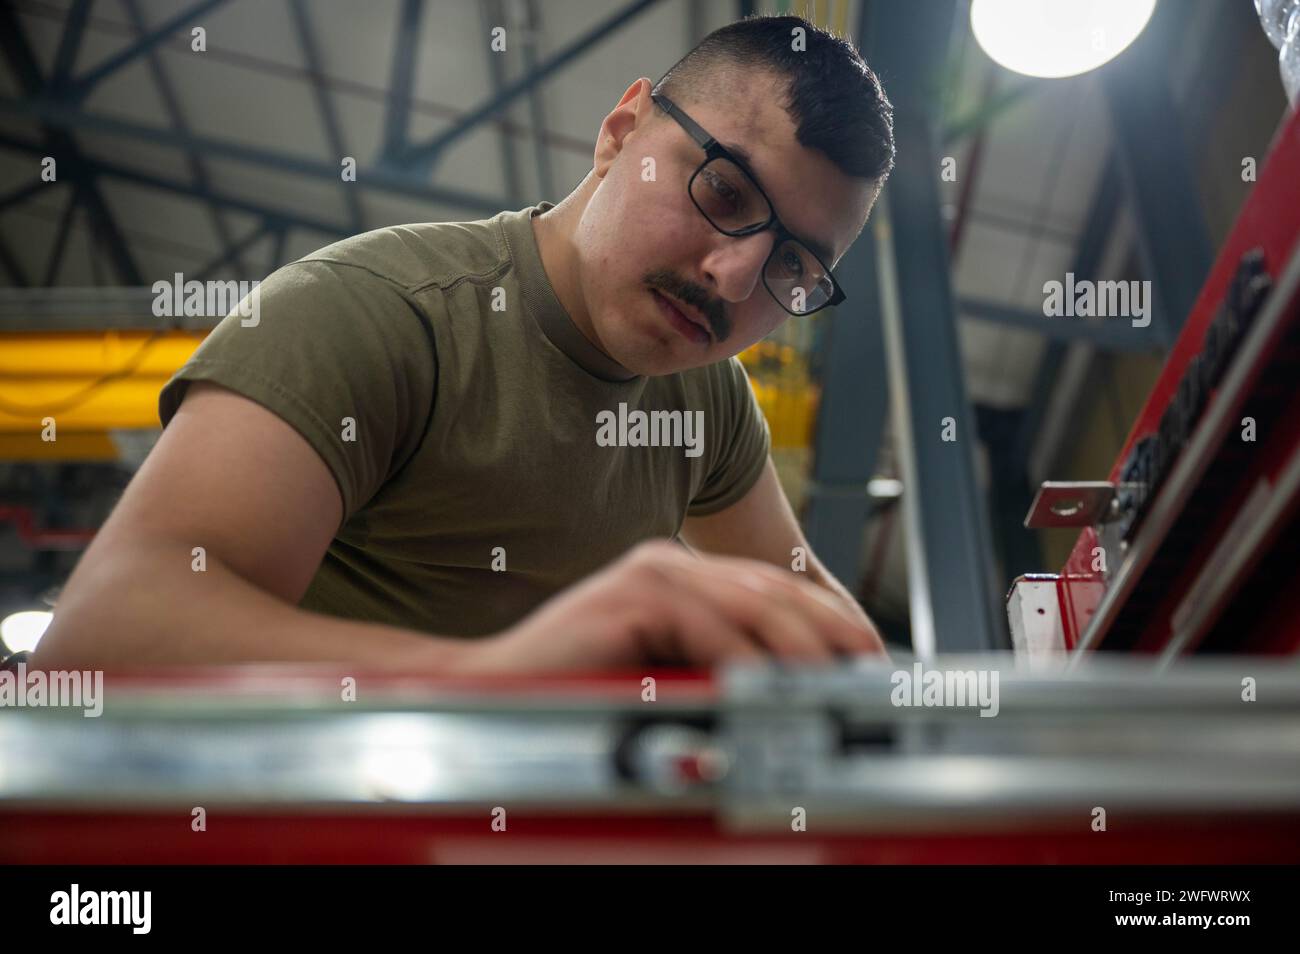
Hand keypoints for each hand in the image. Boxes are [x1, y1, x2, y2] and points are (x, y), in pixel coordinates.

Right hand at [460, 540, 888, 673]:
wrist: (496, 686)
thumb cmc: (575, 688)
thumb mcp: (664, 673)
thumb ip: (716, 665)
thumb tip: (789, 690)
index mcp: (681, 574)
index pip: (774, 590)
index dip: (828, 623)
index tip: (867, 662)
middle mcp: (673, 563)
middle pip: (776, 591)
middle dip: (833, 634)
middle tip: (872, 674)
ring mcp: (653, 572)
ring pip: (754, 606)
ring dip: (804, 651)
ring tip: (839, 686)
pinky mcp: (634, 594)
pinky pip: (710, 630)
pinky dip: (748, 665)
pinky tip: (772, 692)